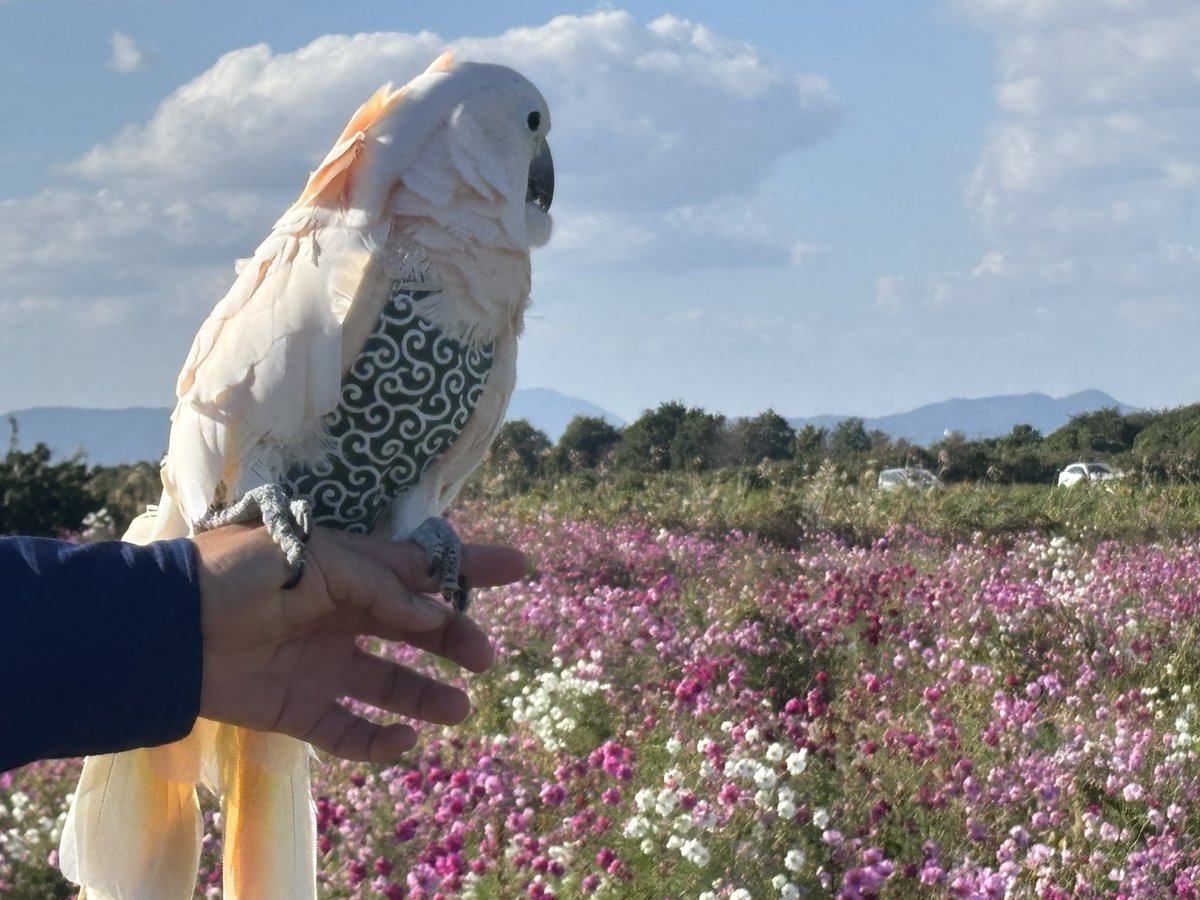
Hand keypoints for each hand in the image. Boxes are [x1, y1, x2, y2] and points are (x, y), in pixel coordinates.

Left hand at [190, 523, 524, 761]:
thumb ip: (379, 585)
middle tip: (484, 656)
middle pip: (416, 629)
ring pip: (390, 683)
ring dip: (427, 696)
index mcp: (350, 570)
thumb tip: (432, 614)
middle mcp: (344, 615)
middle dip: (455, 638)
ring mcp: (324, 663)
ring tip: (460, 708)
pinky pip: (348, 730)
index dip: (470, 566)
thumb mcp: (317, 557)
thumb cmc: (243, 573)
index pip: (421, 566)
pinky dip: (377, 741)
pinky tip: (404, 742)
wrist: (171, 627)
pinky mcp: (300, 708)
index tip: (521, 568)